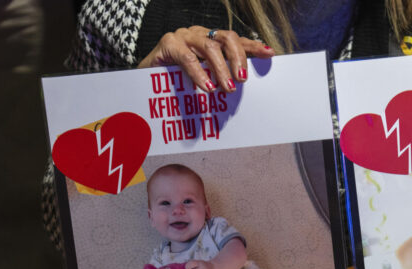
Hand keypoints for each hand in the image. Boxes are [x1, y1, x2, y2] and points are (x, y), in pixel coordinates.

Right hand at [137, 26, 274, 92]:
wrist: (142, 81)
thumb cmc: (175, 81)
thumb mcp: (203, 80)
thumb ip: (219, 79)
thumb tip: (241, 91)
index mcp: (211, 40)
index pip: (236, 41)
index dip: (253, 46)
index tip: (270, 54)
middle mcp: (200, 34)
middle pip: (227, 37)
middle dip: (239, 58)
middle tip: (242, 79)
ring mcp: (184, 36)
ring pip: (210, 46)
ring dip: (221, 69)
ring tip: (227, 88)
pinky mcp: (168, 43)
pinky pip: (187, 57)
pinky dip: (199, 73)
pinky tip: (207, 87)